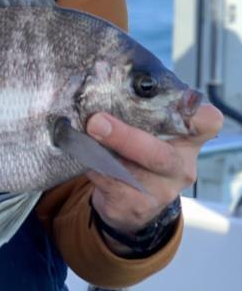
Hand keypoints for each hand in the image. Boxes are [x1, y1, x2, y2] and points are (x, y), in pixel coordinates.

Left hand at [85, 103, 223, 239]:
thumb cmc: (142, 150)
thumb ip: (138, 110)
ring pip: (131, 173)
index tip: (169, 104)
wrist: (131, 199)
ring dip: (101, 154)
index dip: (195, 114)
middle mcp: (181, 166)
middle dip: (125, 137)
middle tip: (96, 122)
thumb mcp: (150, 130)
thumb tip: (102, 83)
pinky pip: (111, 184)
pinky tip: (83, 154)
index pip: (207, 123)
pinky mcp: (137, 206)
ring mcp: (162, 190)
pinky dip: (93, 166)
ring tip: (83, 137)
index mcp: (189, 139)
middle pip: (161, 154)